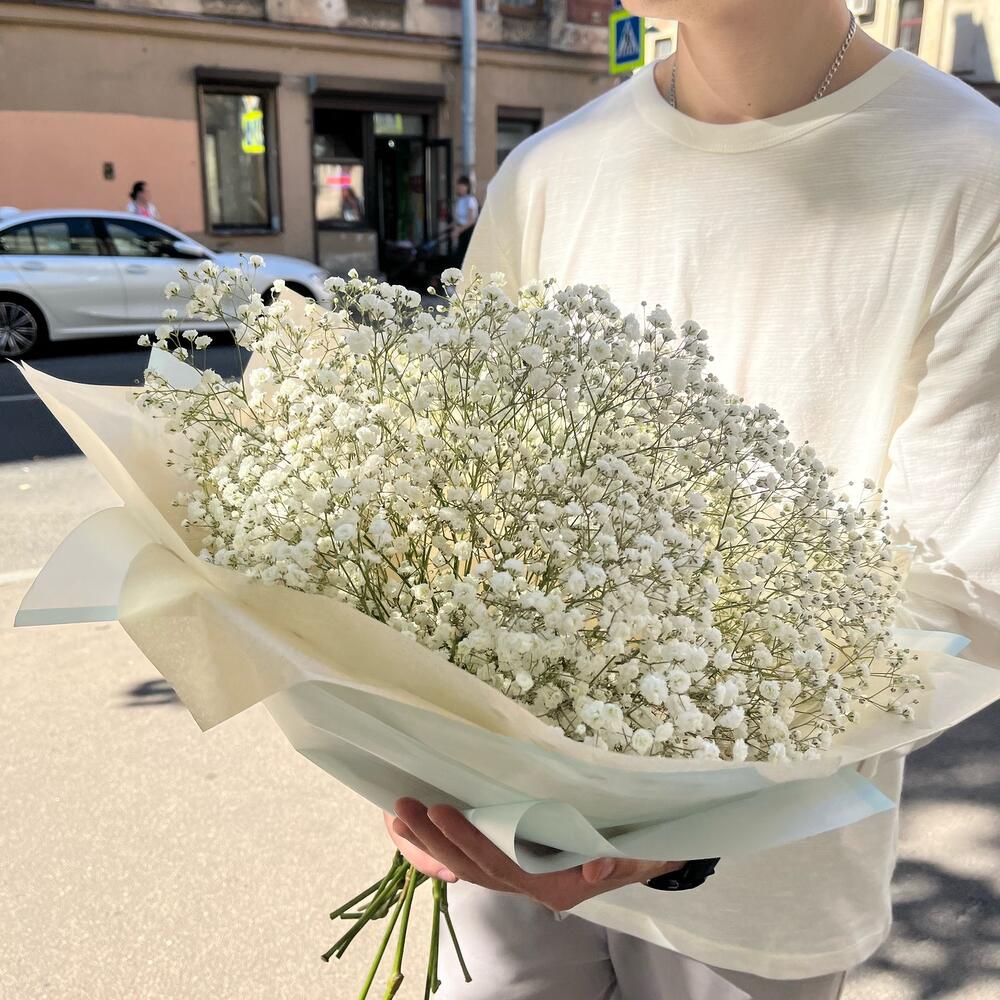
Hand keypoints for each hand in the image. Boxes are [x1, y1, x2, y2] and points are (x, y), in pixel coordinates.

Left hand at [384, 798, 684, 912]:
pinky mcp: (511, 864)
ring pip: (466, 867)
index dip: (469, 840)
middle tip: (406, 805)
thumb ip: (618, 863)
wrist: (640, 859)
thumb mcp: (636, 856)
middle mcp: (529, 886)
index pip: (501, 865)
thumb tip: (596, 867)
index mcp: (553, 886)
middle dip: (436, 838)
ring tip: (399, 814)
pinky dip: (440, 850)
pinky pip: (470, 863)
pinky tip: (415, 832)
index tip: (442, 811)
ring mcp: (517, 877)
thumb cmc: (636, 852)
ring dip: (430, 843)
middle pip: (474, 867)